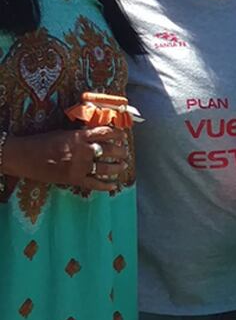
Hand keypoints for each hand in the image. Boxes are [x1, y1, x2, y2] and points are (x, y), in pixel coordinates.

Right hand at [15, 125, 129, 191]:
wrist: (25, 156)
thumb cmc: (42, 142)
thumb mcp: (63, 133)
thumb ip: (80, 135)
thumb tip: (96, 136)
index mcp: (80, 137)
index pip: (105, 133)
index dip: (117, 134)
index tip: (123, 136)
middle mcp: (83, 151)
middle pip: (110, 150)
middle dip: (121, 151)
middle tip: (125, 152)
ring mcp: (80, 166)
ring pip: (107, 168)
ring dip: (118, 167)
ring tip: (123, 165)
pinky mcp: (75, 179)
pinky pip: (95, 184)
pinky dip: (106, 186)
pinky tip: (114, 186)